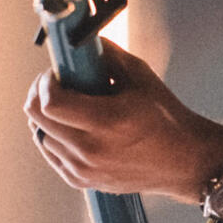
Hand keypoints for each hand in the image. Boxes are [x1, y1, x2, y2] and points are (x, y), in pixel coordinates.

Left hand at [26, 40, 222, 202]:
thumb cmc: (167, 120)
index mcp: (107, 122)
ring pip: (40, 137)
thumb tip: (80, 42)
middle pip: (37, 119)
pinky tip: (70, 126)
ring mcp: (85, 170)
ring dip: (46, 116)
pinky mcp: (83, 181)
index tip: (55, 73)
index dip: (45, 82)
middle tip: (54, 83)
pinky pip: (51, 154)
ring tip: (66, 105)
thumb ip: (107, 55)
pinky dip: (53, 136)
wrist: (184, 161)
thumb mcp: (141, 76)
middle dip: (39, 94)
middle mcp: (91, 150)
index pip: (50, 103)